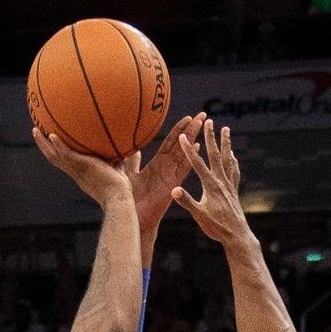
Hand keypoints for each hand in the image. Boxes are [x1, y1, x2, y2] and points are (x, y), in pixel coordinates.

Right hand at [29, 122, 136, 206]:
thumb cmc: (123, 192)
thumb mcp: (123, 172)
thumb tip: (137, 151)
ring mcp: (77, 171)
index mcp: (82, 174)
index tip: (54, 141)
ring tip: (35, 130)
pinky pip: (66, 155)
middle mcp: (76, 173)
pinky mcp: (82, 168)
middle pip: (55, 158)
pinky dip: (58, 146)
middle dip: (44, 146)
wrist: (120, 199)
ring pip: (54, 157)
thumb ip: (126, 162)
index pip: (66, 161)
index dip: (59, 151)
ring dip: (43, 144)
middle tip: (37, 132)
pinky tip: (52, 135)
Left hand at [132, 114, 203, 240]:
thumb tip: (128, 148)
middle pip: (182, 144)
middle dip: (192, 129)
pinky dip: (190, 157)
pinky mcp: (172, 184)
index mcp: (158, 164)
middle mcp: (167, 168)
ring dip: (193, 137)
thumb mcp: (127, 174)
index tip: (188, 117)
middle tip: (203, 115)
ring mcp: (171, 175)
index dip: (179, 130)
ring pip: (184, 152)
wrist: (132, 216)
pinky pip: (183, 168)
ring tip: (202, 123)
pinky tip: (198, 146)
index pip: (170, 143)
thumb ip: (130, 161)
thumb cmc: (128, 198)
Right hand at [169, 118, 252, 246]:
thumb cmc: (216, 227)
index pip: (197, 164)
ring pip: (227, 159)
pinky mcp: (234, 190)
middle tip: (209, 121)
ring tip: (226, 129)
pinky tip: (231, 156)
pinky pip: (234, 171)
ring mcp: (229, 185)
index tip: (183, 136)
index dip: (189, 149)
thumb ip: (187, 201)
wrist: (237, 236)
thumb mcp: (199, 215)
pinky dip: (232, 161)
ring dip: (225, 143)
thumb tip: (174, 190)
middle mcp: (221, 182)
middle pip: (215, 155)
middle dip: (211, 137)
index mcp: (210, 186)